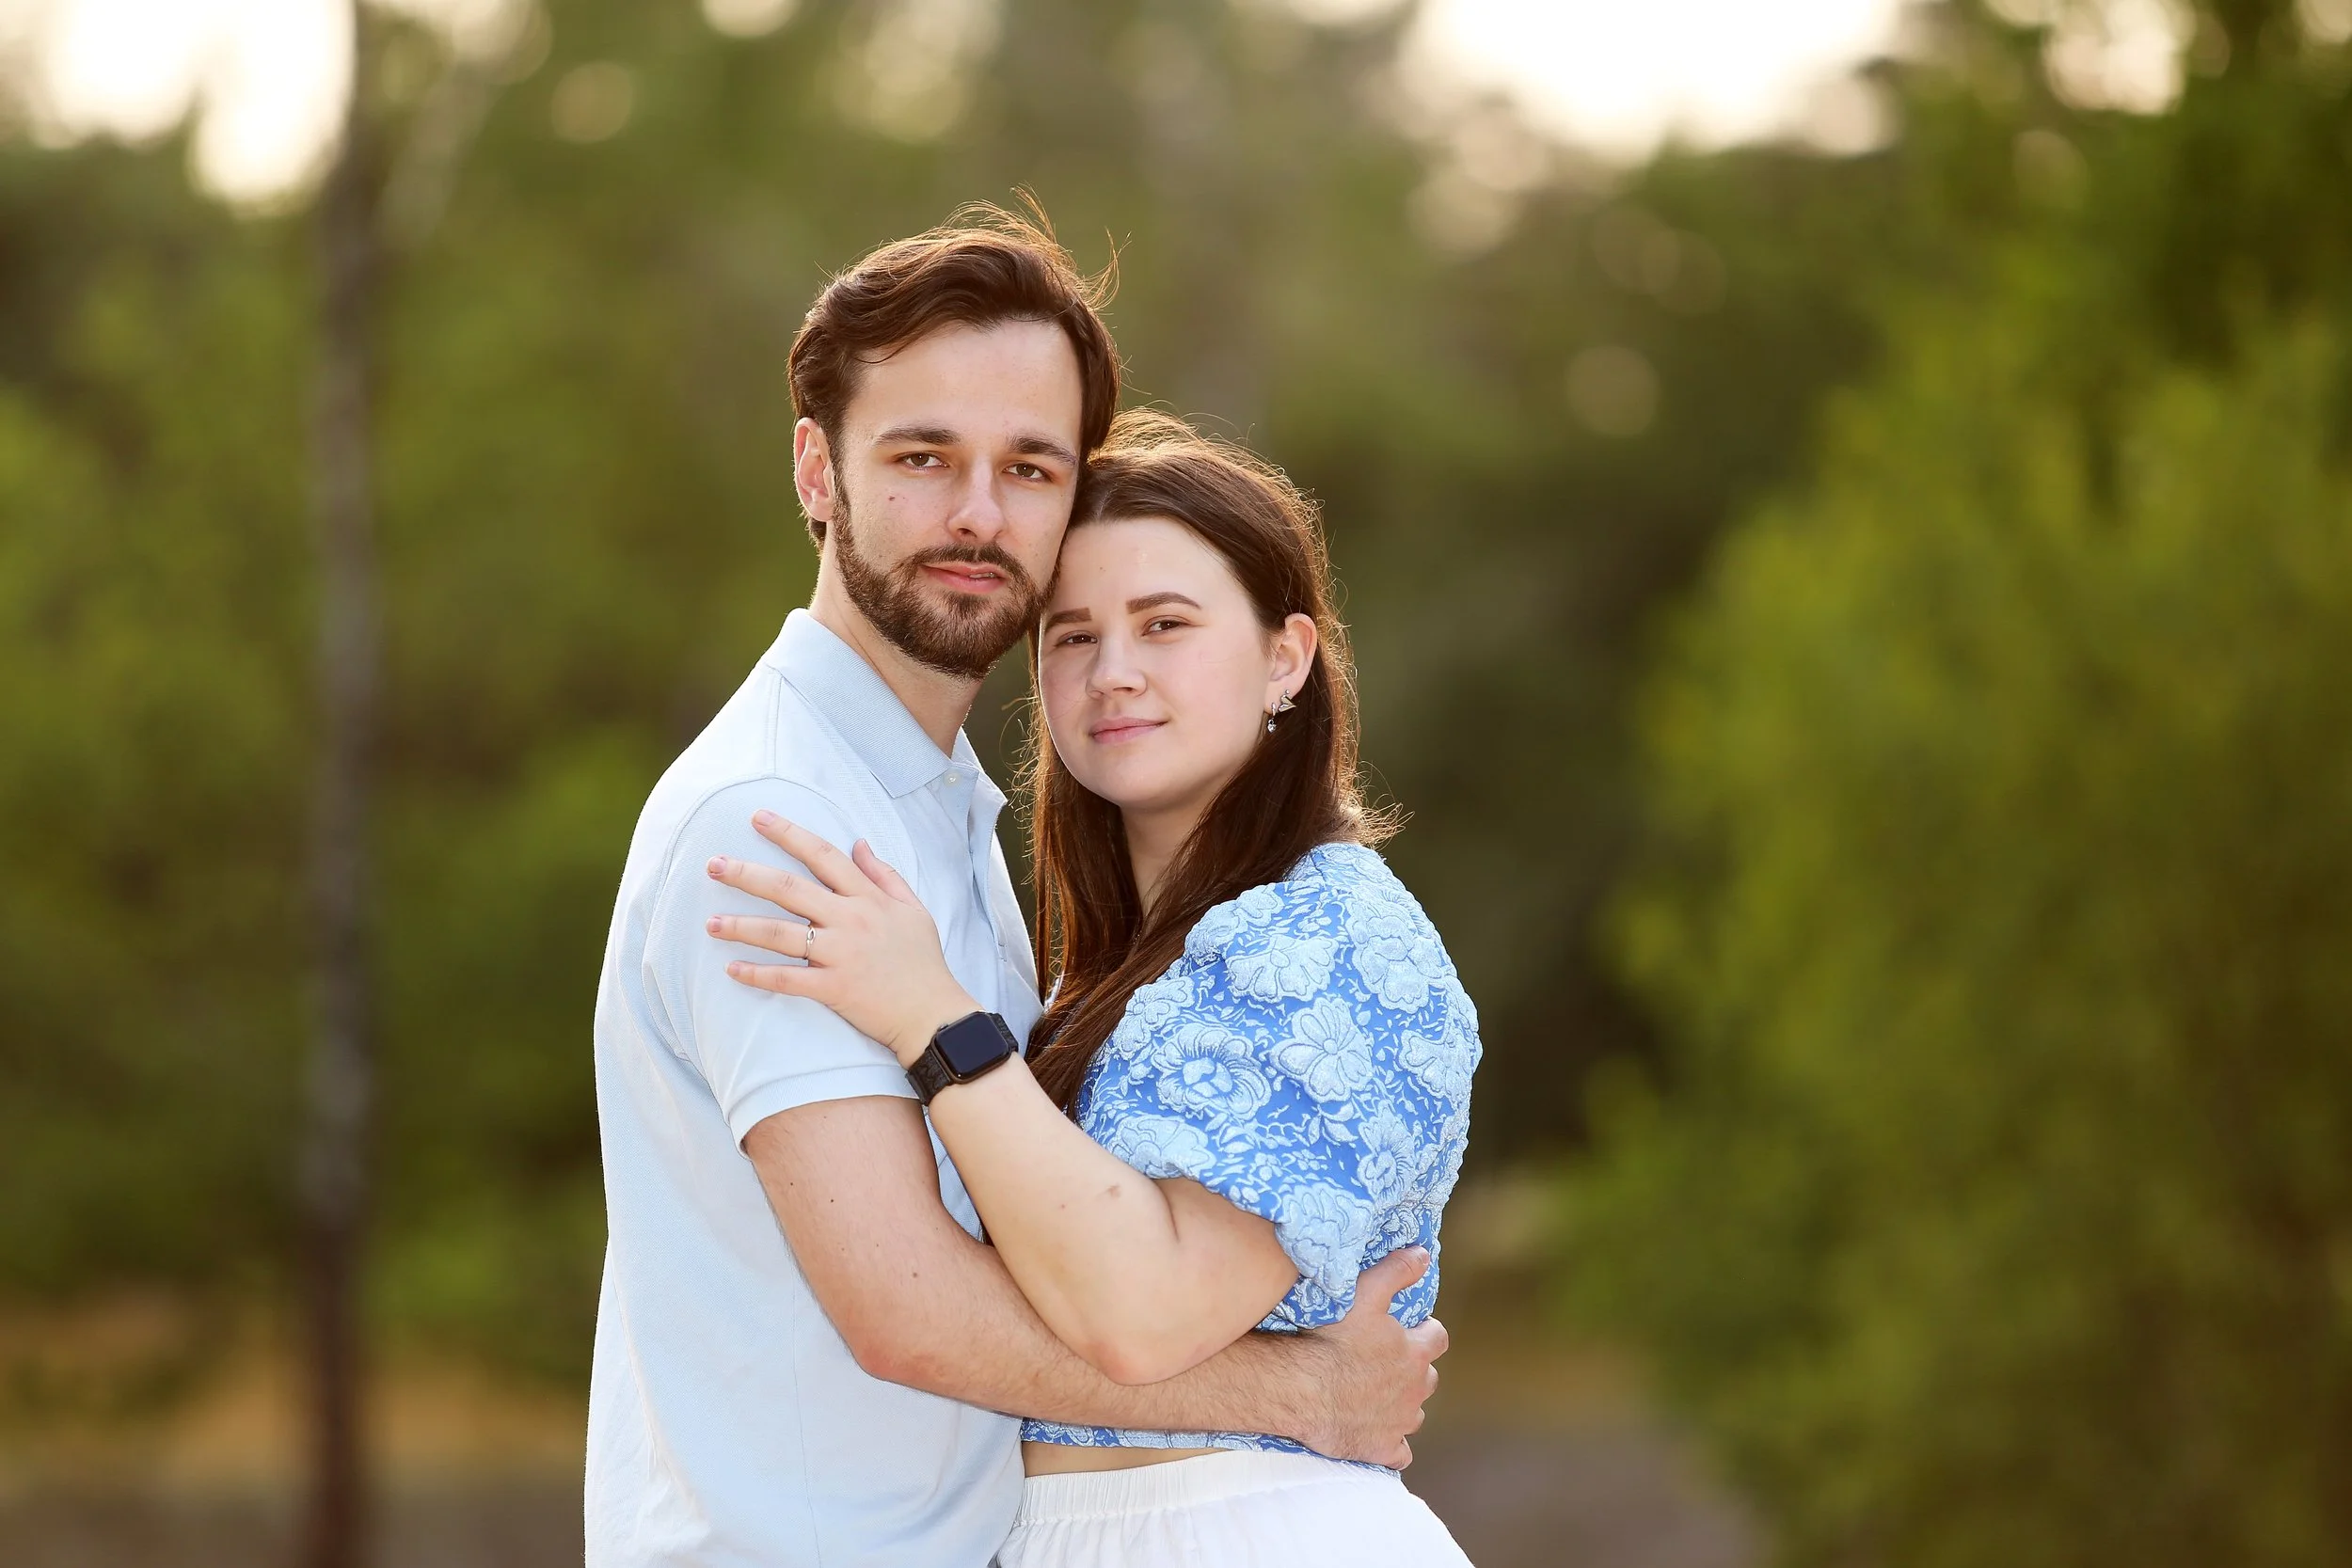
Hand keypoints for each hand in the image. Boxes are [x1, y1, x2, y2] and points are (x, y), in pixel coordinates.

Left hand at [706, 811, 976, 1064]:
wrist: (934, 1015)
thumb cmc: (923, 962)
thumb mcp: (913, 909)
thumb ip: (884, 874)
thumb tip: (860, 843)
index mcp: (868, 898)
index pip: (823, 855)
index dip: (789, 834)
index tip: (759, 818)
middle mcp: (850, 920)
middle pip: (789, 889)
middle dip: (747, 874)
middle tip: (714, 865)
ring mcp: (840, 955)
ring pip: (779, 934)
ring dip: (740, 927)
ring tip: (710, 922)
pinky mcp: (833, 989)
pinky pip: (787, 979)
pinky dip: (757, 975)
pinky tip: (731, 969)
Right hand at [1292, 1247, 1445, 1468]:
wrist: (1300, 1389)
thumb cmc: (1329, 1339)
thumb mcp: (1365, 1292)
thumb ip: (1397, 1271)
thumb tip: (1422, 1253)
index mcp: (1414, 1353)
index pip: (1437, 1338)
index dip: (1424, 1332)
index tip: (1410, 1329)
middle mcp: (1415, 1390)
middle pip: (1427, 1379)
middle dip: (1413, 1370)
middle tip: (1385, 1362)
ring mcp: (1399, 1423)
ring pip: (1414, 1414)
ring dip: (1402, 1405)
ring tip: (1376, 1395)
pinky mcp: (1382, 1449)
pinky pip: (1399, 1453)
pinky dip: (1392, 1444)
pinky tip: (1377, 1434)